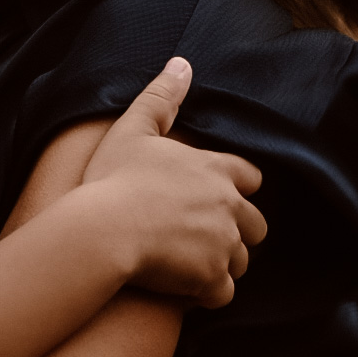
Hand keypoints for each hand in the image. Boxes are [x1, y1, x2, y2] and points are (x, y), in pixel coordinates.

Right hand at [84, 57, 266, 309]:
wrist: (101, 231)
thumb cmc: (112, 179)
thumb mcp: (132, 129)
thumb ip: (161, 97)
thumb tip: (182, 63)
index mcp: (216, 169)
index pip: (251, 178)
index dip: (237, 188)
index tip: (216, 196)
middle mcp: (229, 206)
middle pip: (255, 224)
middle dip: (236, 231)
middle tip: (201, 236)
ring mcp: (223, 244)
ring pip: (240, 260)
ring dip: (221, 262)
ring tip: (188, 264)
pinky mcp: (211, 277)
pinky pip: (222, 293)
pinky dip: (207, 293)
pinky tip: (184, 289)